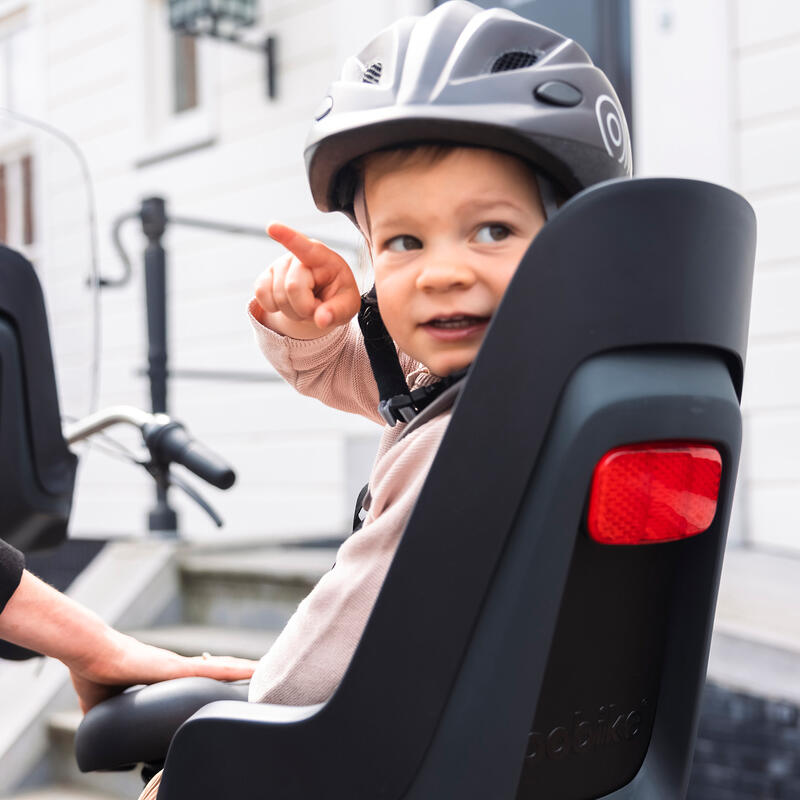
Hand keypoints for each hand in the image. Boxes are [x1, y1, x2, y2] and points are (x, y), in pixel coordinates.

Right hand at [68, 629, 256, 712]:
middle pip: (215, 668)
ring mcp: (177, 665)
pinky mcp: (173, 666)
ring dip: (242, 670)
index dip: (216, 676)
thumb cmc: (93, 671)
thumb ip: (108, 720)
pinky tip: (250, 670)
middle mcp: (175, 667)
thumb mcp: (101, 704)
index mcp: (162, 674)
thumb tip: (105, 747)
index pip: (197, 675)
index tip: (232, 681)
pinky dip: (231, 669)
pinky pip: (209, 668)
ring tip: (265, 671)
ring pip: (219, 667)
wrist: (88, 653)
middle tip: (262, 675)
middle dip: (237, 673)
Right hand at [253, 222, 360, 337]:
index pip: (306, 248)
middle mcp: (298, 256)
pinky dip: (274, 308)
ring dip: (292, 312)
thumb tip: (321, 320)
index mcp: (323, 258)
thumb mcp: (347, 305)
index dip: (288, 237)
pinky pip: (261, 295)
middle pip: (292, 287)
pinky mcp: (264, 276)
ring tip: (304, 303)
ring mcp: (279, 265)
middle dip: (304, 308)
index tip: (272, 226)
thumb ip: (337, 312)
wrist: (322, 297)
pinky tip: (287, 303)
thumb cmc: (337, 296)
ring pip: (277, 296)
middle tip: (316, 306)